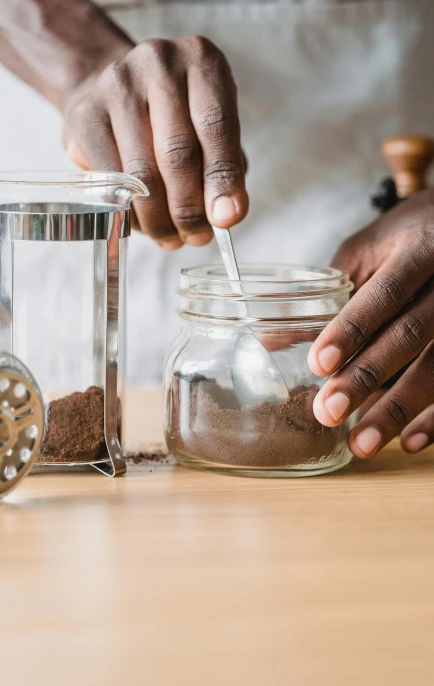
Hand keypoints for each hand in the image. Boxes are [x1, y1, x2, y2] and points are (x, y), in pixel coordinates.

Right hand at [63, 36, 248, 248]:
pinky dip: (129, 210)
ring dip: (159, 218)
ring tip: (171, 237)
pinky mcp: (84, 115)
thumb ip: (226, 168)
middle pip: (177, 152)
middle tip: (196, 237)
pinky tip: (141, 223)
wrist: (111, 90)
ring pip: (142, 172)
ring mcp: (116, 86)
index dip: (222, 179)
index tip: (227, 220)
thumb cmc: (174, 117)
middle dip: (189, 207)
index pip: (217, 125)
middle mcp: (158, 63)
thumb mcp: (210, 130)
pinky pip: (110, 179)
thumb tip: (226, 215)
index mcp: (201, 61)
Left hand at [308, 190, 433, 457]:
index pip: (385, 292)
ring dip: (397, 409)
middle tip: (328, 411)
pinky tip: (407, 442)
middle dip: (368, 376)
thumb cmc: (401, 242)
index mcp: (417, 251)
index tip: (320, 364)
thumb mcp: (362, 254)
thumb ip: (326, 296)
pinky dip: (432, 419)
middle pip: (410, 334)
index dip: (353, 328)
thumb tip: (268, 342)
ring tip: (361, 443)